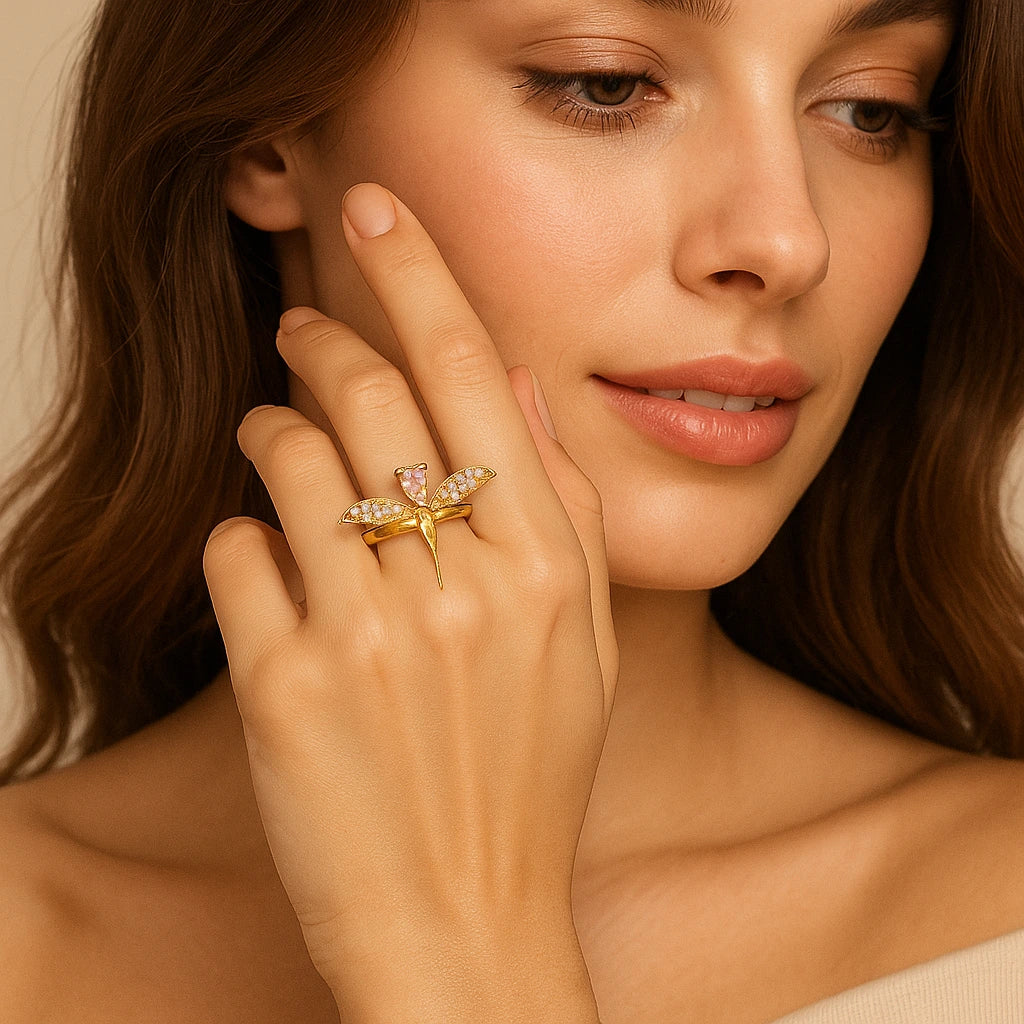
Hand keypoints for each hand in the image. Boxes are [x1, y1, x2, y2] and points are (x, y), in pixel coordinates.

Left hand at [203, 183, 615, 1021]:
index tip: (380, 209)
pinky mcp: (285, 688)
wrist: (464, 921)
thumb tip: (520, 386)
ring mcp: (371, 636)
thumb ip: (562, 508)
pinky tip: (264, 554)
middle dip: (324, 336)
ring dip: (270, 427)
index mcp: (546, 567)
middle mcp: (465, 587)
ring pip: (290, 459)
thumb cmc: (528, 780)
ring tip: (273, 432)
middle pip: (373, 396)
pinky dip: (241, 535)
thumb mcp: (587, 646)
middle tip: (303, 321)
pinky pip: (238, 553)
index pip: (474, 375)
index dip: (420, 275)